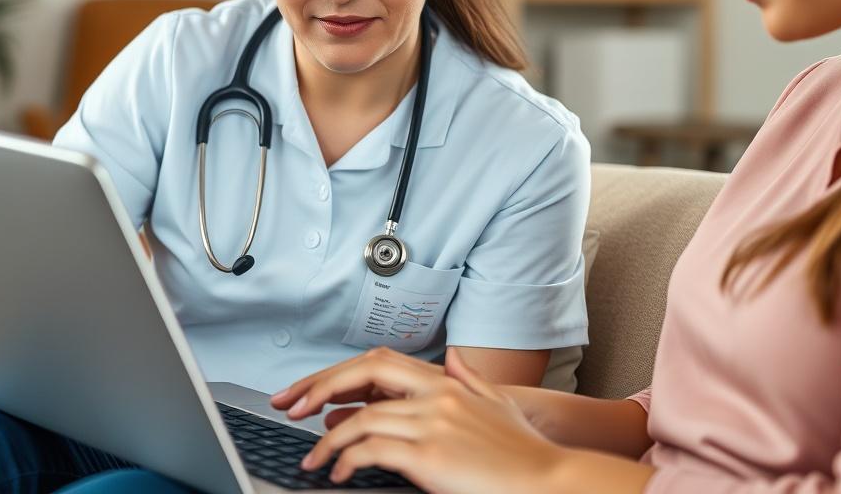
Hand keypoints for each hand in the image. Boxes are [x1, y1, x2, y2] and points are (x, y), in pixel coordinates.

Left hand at [270, 348, 564, 493]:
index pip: (379, 362)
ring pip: (363, 418)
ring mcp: (435, 423)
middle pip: (364, 374)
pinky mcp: (431, 456)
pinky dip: (349, 460)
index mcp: (446, 382)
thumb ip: (473, 380)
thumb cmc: (524, 452)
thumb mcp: (500, 405)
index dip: (339, 372)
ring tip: (312, 459)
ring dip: (328, 439)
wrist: (551, 482)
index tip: (310, 391)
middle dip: (319, 388)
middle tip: (288, 407)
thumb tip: (456, 359)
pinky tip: (340, 473)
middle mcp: (437, 395)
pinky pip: (373, 451)